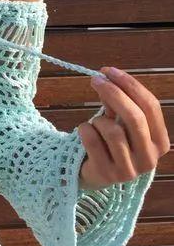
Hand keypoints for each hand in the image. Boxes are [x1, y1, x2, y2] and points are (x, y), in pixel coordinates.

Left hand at [77, 66, 169, 190]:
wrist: (93, 172)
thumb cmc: (110, 142)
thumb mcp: (119, 121)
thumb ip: (117, 102)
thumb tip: (107, 77)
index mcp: (160, 141)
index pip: (151, 107)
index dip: (130, 84)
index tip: (109, 70)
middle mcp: (150, 158)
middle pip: (134, 117)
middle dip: (113, 93)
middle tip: (95, 79)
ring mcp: (130, 170)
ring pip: (112, 130)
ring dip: (98, 120)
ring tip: (94, 124)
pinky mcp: (107, 174)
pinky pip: (92, 141)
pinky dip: (84, 130)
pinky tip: (85, 132)